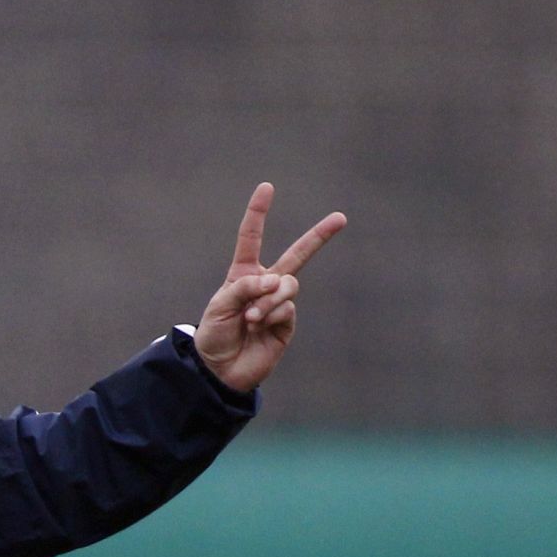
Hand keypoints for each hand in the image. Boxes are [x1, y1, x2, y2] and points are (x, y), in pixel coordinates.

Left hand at [194, 182, 344, 392]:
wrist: (220, 369)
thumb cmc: (214, 335)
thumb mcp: (220, 306)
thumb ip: (245, 288)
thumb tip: (277, 280)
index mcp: (243, 275)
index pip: (251, 239)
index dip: (258, 213)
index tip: (267, 187)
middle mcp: (265, 284)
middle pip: (296, 255)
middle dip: (318, 236)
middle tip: (341, 218)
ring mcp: (278, 303)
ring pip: (288, 285)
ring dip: (269, 299)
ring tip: (250, 318)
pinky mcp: (287, 322)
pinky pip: (287, 307)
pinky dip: (272, 314)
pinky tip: (258, 327)